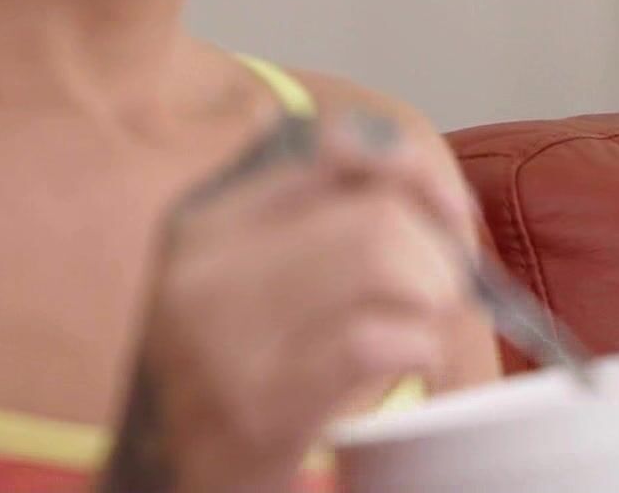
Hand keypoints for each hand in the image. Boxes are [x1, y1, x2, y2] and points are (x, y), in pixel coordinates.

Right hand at [99, 113, 480, 492]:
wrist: (168, 481)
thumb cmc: (228, 372)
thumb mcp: (242, 278)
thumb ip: (307, 212)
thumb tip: (390, 157)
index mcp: (199, 227)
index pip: (333, 157)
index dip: (414, 176)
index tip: (451, 214)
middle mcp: (201, 275)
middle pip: (372, 215)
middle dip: (436, 248)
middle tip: (445, 289)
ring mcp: (225, 343)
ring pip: (381, 262)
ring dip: (434, 294)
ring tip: (427, 324)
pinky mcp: (262, 409)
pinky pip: (379, 341)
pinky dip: (421, 347)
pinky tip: (414, 363)